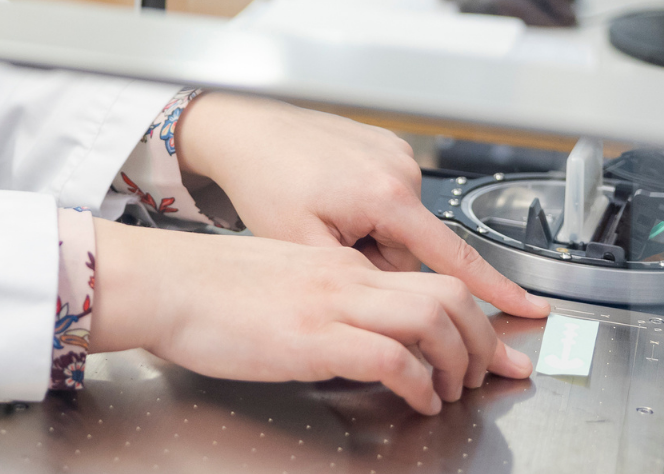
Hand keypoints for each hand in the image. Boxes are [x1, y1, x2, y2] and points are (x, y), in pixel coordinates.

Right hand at [90, 219, 533, 413]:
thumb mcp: (280, 282)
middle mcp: (346, 275)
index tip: (500, 345)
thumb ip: (324, 297)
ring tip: (454, 390)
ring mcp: (331, 303)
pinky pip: (389, 355)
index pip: (427, 278)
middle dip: (483, 338)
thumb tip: (357, 328)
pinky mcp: (312, 336)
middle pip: (446, 293)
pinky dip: (417, 381)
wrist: (163, 282)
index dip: (474, 315)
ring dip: (458, 360)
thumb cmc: (206, 289)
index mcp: (339, 263)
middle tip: (493, 373)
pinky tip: (417, 400)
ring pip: (431, 317)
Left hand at [172, 93, 544, 316]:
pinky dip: (363, 206)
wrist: (244, 130)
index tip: (532, 309)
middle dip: (375, 258)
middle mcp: (400, 168)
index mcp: (386, 195)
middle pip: (410, 247)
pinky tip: (329, 195)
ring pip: (398, 224)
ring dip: (367, 232)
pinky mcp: (384, 144)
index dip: (495, 289)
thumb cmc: (265, 180)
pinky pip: (387, 196)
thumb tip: (394, 298)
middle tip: (328, 239)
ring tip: (322, 212)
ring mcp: (394, 152)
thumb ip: (358, 278)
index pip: (453, 256)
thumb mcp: (304, 244)